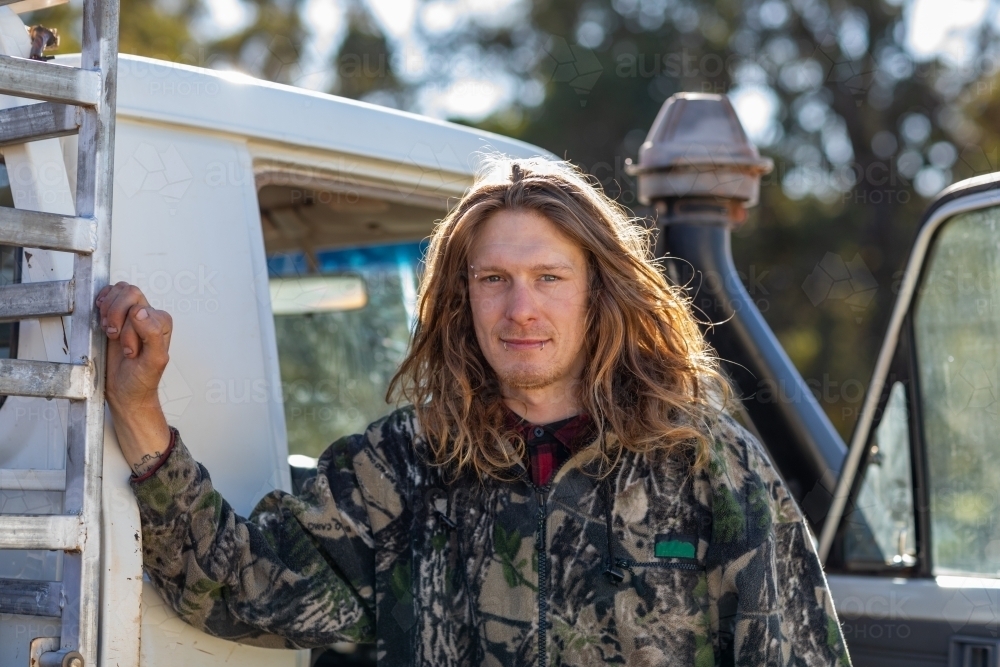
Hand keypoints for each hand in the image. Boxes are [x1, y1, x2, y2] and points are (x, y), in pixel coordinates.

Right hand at [96, 282, 172, 474]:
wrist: (125, 392)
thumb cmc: (141, 380)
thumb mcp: (153, 361)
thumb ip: (153, 334)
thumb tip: (140, 311)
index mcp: (161, 322)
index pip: (140, 308)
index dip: (129, 329)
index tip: (129, 350)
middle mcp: (149, 315)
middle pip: (129, 293)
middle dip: (116, 316)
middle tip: (114, 337)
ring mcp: (131, 314)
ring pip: (118, 291)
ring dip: (108, 312)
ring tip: (110, 333)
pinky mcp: (115, 316)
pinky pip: (108, 295)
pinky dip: (101, 305)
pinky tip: (103, 323)